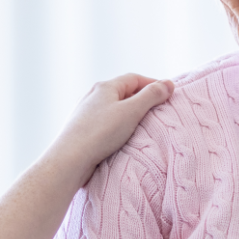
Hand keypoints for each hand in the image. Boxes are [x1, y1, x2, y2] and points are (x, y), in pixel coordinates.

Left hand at [49, 74, 172, 181]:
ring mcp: (86, 113)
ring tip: (142, 125)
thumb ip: (151, 96)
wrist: (69, 159)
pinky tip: (121, 137)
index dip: (153, 84)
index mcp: (105, 87)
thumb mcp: (131, 112)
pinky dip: (118, 125)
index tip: (167, 93)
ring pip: (113, 108)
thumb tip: (168, 83)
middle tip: (158, 110)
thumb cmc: (100, 133)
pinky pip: (105, 122)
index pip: (134, 78)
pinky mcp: (82, 130)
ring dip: (129, 113)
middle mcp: (93, 96)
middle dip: (141, 98)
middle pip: (123, 92)